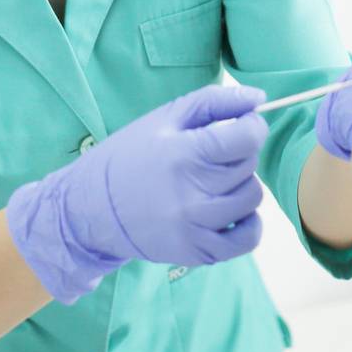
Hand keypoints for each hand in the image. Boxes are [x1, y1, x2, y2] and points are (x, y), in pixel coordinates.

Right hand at [6, 84, 269, 303]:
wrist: (91, 209)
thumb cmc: (130, 156)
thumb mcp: (165, 118)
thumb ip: (215, 101)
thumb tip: (260, 99)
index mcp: (184, 154)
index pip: (248, 138)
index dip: (252, 127)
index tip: (242, 126)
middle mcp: (193, 194)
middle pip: (249, 165)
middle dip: (238, 153)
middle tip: (211, 154)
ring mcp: (196, 227)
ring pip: (252, 198)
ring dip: (241, 185)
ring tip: (214, 180)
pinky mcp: (198, 252)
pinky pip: (249, 238)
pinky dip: (248, 222)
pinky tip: (229, 210)